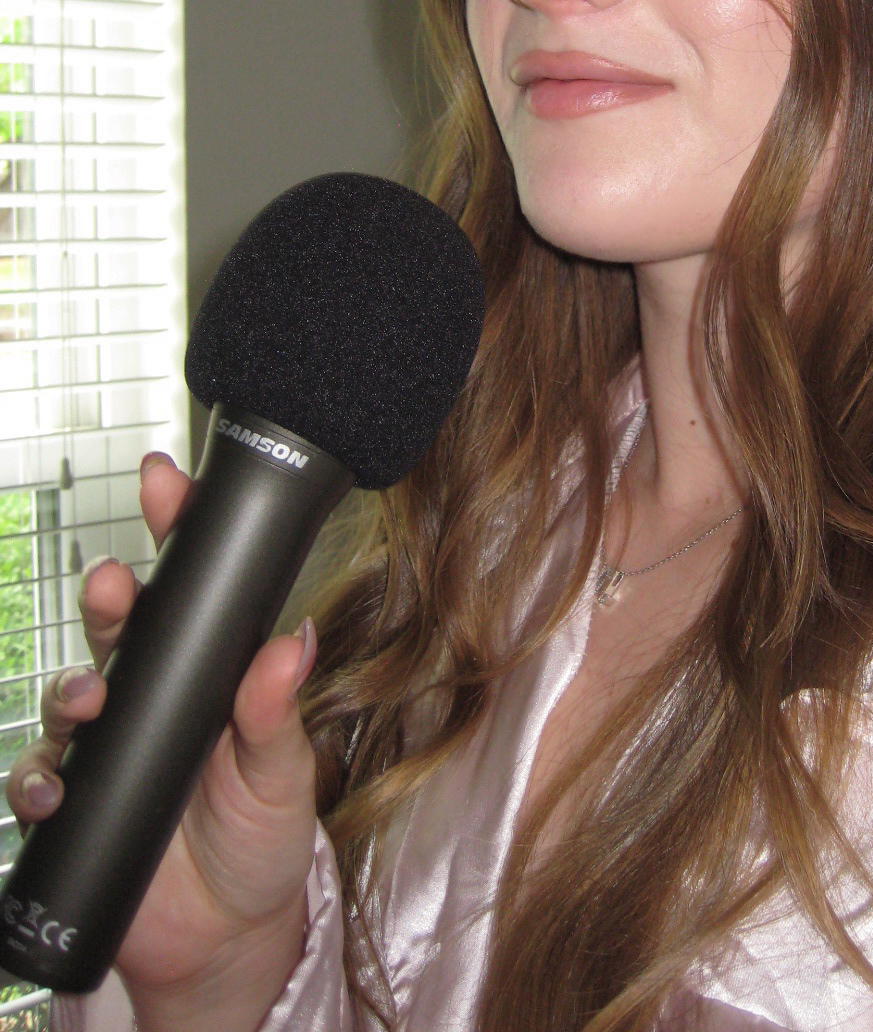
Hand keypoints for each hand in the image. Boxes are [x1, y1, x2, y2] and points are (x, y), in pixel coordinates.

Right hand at [4, 454, 318, 1031]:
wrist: (228, 935)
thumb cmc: (262, 836)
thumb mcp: (283, 774)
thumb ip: (276, 714)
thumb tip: (292, 643)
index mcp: (208, 670)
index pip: (191, 588)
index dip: (174, 528)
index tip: (166, 480)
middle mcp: (153, 693)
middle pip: (118, 626)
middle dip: (108, 596)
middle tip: (114, 585)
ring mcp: (109, 744)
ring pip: (71, 692)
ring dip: (71, 685)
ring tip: (90, 696)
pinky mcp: (77, 802)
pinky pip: (40, 778)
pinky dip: (38, 778)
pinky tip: (54, 787)